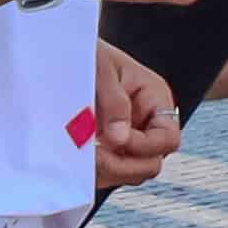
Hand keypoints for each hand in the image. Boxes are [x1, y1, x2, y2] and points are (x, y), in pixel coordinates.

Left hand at [88, 44, 183, 191]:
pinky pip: (107, 174)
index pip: (168, 138)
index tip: (114, 140)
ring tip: (79, 155)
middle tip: (92, 155)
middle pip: (150, 163)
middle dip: (123, 164)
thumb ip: (113, 102)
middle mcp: (145, 124)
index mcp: (154, 99)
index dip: (144, 146)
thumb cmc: (86, 53)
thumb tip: (120, 139)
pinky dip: (92, 173)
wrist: (59, 56)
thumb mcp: (100, 69)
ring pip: (128, 174)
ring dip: (105, 170)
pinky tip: (75, 159)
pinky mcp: (106, 151)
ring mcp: (126, 140)